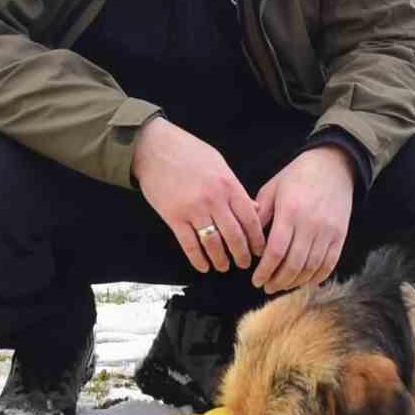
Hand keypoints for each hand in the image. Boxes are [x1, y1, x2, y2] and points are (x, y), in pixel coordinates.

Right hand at [131, 117, 264, 273]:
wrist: (154, 147)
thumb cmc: (188, 152)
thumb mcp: (219, 164)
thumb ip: (236, 189)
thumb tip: (254, 209)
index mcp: (228, 185)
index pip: (250, 219)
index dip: (257, 239)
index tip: (260, 250)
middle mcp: (214, 199)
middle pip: (234, 235)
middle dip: (242, 254)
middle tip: (245, 264)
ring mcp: (193, 209)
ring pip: (213, 244)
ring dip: (221, 260)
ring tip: (224, 267)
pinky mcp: (174, 217)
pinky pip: (189, 244)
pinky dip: (198, 259)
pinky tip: (203, 266)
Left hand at [252, 146, 354, 294]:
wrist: (333, 165)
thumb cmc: (297, 176)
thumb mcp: (272, 189)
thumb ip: (260, 215)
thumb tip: (248, 241)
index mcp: (290, 212)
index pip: (276, 251)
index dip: (265, 270)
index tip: (256, 280)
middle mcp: (310, 224)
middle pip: (294, 264)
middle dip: (278, 281)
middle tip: (267, 287)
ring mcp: (328, 231)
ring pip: (311, 267)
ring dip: (295, 282)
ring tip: (283, 286)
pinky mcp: (340, 235)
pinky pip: (329, 264)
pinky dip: (317, 277)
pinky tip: (305, 281)